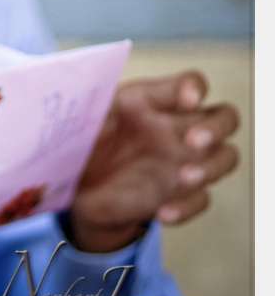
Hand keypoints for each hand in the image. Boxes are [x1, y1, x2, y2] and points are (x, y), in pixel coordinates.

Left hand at [68, 70, 240, 252]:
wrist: (78, 187)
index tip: (187, 99)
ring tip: (183, 177)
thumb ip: (84, 100)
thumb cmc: (83, 141)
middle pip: (224, 117)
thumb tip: (71, 85)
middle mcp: (177, 127)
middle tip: (193, 141)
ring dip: (210, 167)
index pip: (190, 83)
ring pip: (224, 157)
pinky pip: (200, 200)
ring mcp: (183, 160)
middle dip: (216, 128)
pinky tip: (162, 211)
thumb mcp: (82, 119)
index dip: (194, 88)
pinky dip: (185, 206)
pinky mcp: (180, 193)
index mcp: (153, 101)